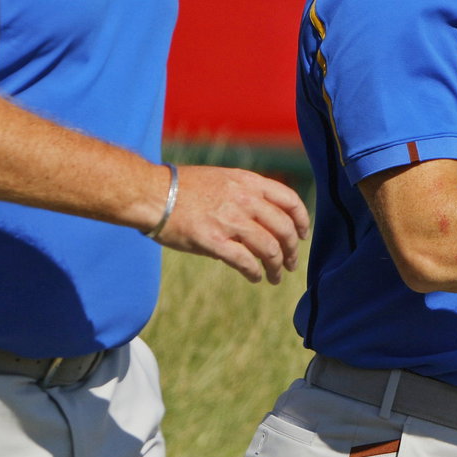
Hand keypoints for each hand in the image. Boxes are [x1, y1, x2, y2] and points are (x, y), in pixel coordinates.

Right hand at [152, 165, 311, 283]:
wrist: (153, 194)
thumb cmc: (183, 188)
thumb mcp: (222, 179)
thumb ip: (245, 195)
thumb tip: (262, 221)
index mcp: (248, 182)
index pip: (289, 200)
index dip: (301, 220)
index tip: (303, 235)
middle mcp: (244, 199)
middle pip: (284, 229)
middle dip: (292, 250)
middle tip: (290, 263)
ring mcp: (230, 220)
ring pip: (269, 249)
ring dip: (276, 267)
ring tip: (275, 277)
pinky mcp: (214, 241)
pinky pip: (245, 262)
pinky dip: (255, 273)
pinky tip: (254, 277)